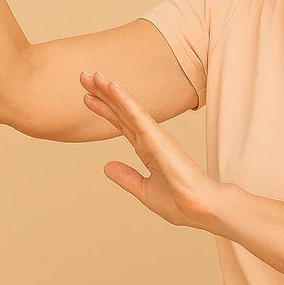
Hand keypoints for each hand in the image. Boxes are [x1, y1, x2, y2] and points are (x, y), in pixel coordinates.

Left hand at [79, 70, 224, 231]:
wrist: (200, 209)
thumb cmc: (179, 201)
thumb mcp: (144, 190)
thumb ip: (127, 177)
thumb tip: (107, 167)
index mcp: (148, 148)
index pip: (122, 123)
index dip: (105, 109)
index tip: (87, 96)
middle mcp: (151, 137)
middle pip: (122, 111)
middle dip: (103, 93)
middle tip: (83, 75)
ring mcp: (155, 136)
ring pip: (128, 108)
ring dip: (111, 91)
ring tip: (93, 75)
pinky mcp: (158, 139)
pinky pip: (138, 116)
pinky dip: (124, 101)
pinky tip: (112, 88)